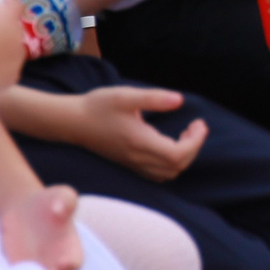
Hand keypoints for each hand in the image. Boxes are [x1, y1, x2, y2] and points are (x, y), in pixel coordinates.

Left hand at [0, 184, 83, 269]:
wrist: (22, 206)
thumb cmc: (48, 201)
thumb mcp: (61, 195)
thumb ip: (66, 201)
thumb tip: (59, 210)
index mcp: (70, 248)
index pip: (75, 263)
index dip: (71, 265)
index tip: (64, 263)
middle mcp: (56, 262)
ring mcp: (36, 267)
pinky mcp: (17, 268)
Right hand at [66, 85, 205, 181]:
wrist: (71, 122)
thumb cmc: (97, 106)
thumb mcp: (126, 95)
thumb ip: (154, 98)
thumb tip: (179, 100)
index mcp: (139, 142)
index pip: (177, 155)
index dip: (195, 142)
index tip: (199, 123)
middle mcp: (137, 158)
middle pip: (176, 167)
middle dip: (193, 148)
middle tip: (196, 126)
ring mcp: (132, 164)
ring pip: (168, 173)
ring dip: (184, 157)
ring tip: (186, 134)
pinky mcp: (128, 164)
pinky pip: (157, 174)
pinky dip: (171, 163)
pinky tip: (170, 143)